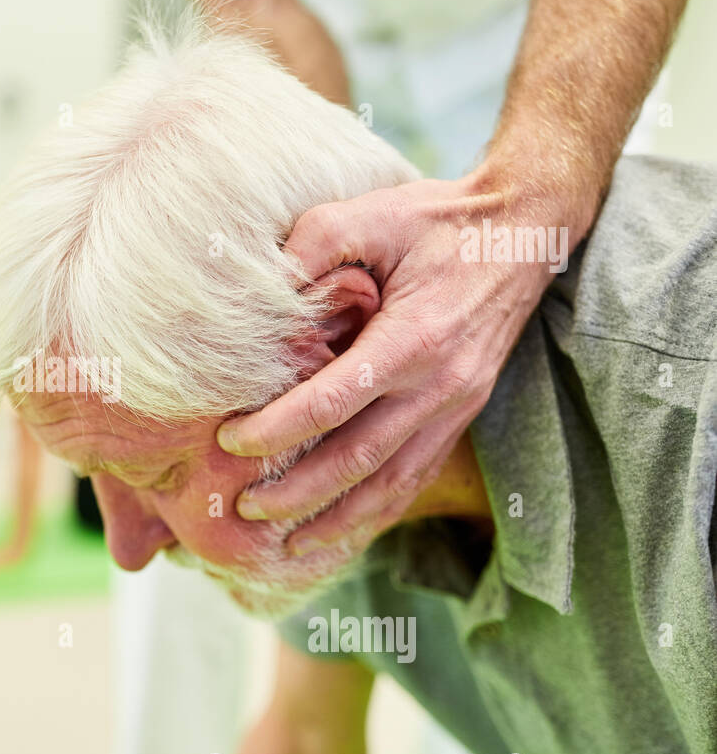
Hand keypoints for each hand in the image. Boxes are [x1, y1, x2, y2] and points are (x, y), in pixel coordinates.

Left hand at [217, 171, 578, 552]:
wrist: (524, 229)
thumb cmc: (436, 219)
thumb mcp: (370, 214)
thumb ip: (312, 247)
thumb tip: (260, 297)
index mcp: (414, 337)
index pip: (333, 401)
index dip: (278, 428)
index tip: (229, 441)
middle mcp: (441, 384)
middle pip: (358, 458)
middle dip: (297, 491)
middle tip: (243, 508)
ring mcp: (457, 406)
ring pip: (391, 482)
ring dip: (337, 518)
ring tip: (286, 540)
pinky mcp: (462, 415)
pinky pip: (416, 476)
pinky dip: (377, 510)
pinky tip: (341, 528)